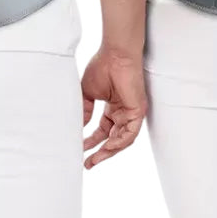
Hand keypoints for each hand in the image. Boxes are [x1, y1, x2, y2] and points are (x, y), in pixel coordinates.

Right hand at [81, 47, 146, 168]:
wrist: (115, 54)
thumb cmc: (103, 66)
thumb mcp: (88, 92)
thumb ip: (84, 110)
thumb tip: (78, 127)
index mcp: (113, 106)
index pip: (103, 130)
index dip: (92, 141)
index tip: (80, 149)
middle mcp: (123, 111)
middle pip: (112, 138)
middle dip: (100, 152)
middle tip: (88, 163)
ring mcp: (131, 112)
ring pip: (122, 140)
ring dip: (108, 151)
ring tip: (94, 160)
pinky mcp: (138, 112)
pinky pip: (130, 134)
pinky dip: (119, 143)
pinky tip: (107, 148)